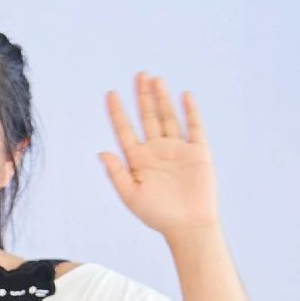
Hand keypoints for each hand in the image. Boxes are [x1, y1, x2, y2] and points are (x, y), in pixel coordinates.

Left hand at [99, 71, 220, 240]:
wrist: (188, 226)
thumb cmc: (158, 215)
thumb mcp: (131, 195)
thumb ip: (117, 173)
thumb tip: (101, 152)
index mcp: (138, 160)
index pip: (125, 130)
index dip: (118, 112)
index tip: (111, 93)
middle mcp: (157, 150)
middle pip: (148, 117)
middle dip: (143, 96)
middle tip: (139, 74)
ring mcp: (178, 150)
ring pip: (168, 117)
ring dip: (162, 99)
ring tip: (155, 79)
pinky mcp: (198, 153)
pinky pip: (194, 128)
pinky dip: (190, 112)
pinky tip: (184, 96)